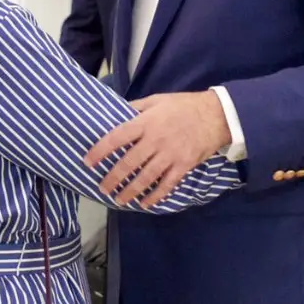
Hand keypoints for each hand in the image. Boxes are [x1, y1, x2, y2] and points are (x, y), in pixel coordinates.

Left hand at [83, 91, 231, 207]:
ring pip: (146, 177)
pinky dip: (155, 196)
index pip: (117, 137)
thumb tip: (117, 114)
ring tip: (118, 200)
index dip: (101, 150)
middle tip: (102, 188)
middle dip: (113, 178)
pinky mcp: (183, 166)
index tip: (88, 162)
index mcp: (146, 122)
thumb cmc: (183, 106)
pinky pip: (167, 185)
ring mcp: (170, 155)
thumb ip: (136, 108)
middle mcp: (155, 140)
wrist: (215, 115)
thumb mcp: (157, 100)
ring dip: (130, 191)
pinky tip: (145, 203)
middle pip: (129, 163)